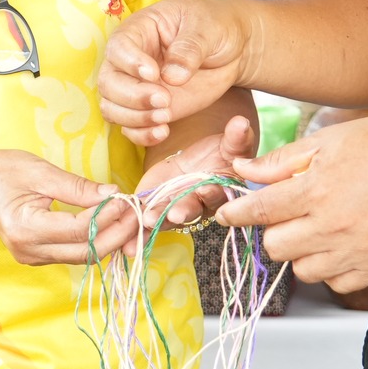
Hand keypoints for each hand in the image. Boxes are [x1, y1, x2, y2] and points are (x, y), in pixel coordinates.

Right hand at [0, 150, 131, 264]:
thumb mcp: (39, 171)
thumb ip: (77, 187)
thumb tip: (113, 196)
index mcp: (26, 228)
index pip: (79, 230)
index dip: (108, 217)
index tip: (128, 199)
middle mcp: (29, 251)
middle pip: (85, 252)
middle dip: (117, 234)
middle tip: (138, 212)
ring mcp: (33, 257)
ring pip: (82, 257)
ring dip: (110, 239)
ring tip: (130, 217)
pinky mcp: (38, 255)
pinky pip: (73, 254)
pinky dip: (95, 241)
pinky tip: (111, 224)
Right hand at [98, 0, 251, 147]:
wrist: (229, 50)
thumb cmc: (214, 27)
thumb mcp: (208, 28)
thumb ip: (190, 48)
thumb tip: (172, 76)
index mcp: (139, 30)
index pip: (119, 46)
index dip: (130, 62)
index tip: (154, 74)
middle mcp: (129, 59)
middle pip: (109, 81)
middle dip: (133, 96)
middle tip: (164, 100)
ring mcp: (136, 86)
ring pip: (112, 107)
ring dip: (134, 118)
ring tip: (166, 117)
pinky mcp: (147, 108)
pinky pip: (130, 126)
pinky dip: (141, 134)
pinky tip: (162, 132)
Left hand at [134, 115, 256, 230]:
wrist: (196, 164)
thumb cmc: (219, 155)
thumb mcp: (229, 145)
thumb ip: (235, 138)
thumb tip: (241, 122)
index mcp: (220, 191)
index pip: (217, 193)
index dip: (212, 192)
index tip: (207, 188)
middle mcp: (198, 206)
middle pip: (190, 209)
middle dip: (182, 211)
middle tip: (174, 214)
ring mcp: (175, 210)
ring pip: (165, 218)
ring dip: (156, 222)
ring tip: (146, 222)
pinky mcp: (155, 209)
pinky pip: (144, 222)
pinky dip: (135, 231)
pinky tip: (126, 246)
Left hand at [216, 113, 367, 292]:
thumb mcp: (329, 139)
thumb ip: (282, 160)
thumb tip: (243, 169)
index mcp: (317, 190)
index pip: (259, 211)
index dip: (236, 214)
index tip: (228, 214)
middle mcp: (333, 225)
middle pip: (276, 248)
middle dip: (272, 231)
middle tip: (285, 215)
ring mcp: (356, 249)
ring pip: (303, 270)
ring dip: (300, 252)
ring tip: (314, 229)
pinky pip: (336, 284)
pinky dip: (329, 270)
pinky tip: (336, 246)